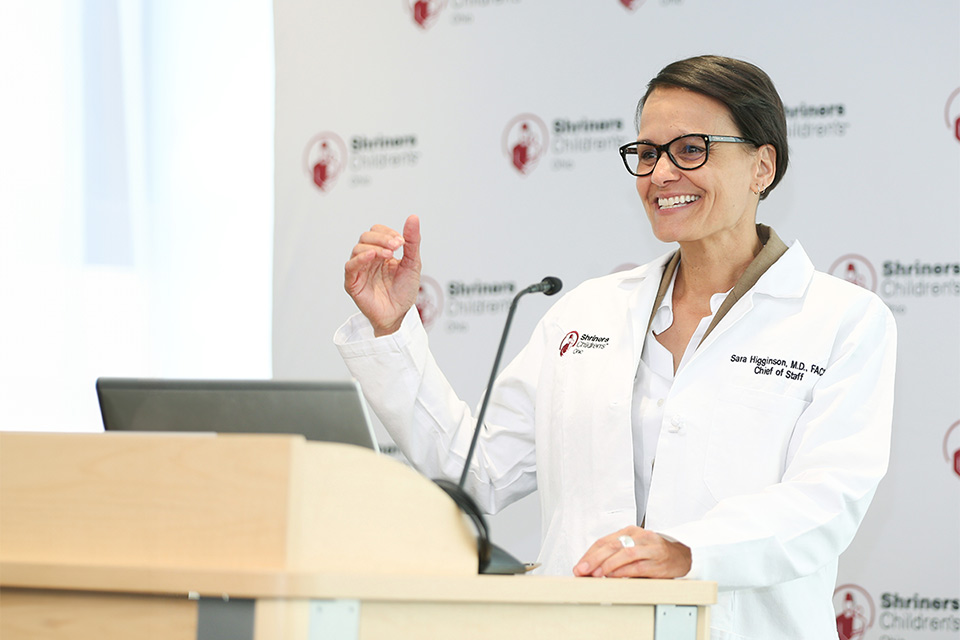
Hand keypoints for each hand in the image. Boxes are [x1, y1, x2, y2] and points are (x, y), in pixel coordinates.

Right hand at [344, 215, 421, 335]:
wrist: (400, 314)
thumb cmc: (404, 291)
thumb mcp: (413, 263)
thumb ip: (412, 242)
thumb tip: (413, 217)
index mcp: (381, 252)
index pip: (377, 231)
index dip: (388, 233)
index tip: (402, 242)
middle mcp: (368, 258)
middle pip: (366, 236)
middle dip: (382, 238)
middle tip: (396, 246)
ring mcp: (359, 269)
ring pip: (358, 248)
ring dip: (375, 247)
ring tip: (389, 255)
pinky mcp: (353, 283)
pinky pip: (350, 266)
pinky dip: (360, 258)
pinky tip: (372, 256)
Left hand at [573, 526, 690, 578]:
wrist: (683, 554)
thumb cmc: (654, 552)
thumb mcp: (633, 547)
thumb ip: (615, 554)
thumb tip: (591, 568)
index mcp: (629, 531)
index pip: (604, 541)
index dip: (589, 554)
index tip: (579, 566)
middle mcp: (638, 537)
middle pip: (611, 546)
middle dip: (593, 559)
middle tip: (581, 570)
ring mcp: (648, 548)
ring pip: (624, 554)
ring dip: (607, 565)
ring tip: (595, 574)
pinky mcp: (657, 562)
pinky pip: (637, 566)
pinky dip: (623, 571)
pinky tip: (613, 576)